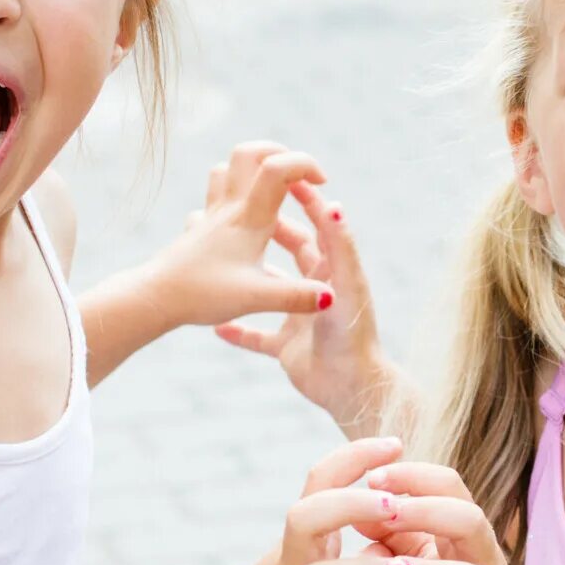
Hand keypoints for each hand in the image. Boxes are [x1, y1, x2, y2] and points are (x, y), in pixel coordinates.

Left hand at [144, 142, 331, 331]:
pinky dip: (232, 198)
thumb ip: (296, 296)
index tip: (322, 182)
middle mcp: (229, 209)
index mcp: (249, 219)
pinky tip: (239, 223)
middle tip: (299, 177)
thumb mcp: (256, 299)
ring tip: (273, 193)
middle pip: (248, 153)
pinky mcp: (199, 230)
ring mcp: (211, 217)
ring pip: (226, 170)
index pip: (277, 168)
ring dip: (253, 171)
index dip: (305, 164)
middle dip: (279, 153)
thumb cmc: (202, 295)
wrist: (153, 299)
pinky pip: (213, 199)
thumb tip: (331, 297)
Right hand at [212, 163, 392, 436]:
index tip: (283, 176)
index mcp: (334, 273)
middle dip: (269, 230)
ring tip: (220, 255)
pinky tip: (212, 323)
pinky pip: (256, 336)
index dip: (303, 202)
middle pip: (294, 252)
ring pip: (269, 291)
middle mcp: (318, 292)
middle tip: (243, 209)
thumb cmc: (352, 335)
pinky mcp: (286, 347)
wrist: (350, 388)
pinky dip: (237, 330)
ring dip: (248, 276)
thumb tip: (333, 202)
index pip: (318, 228)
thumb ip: (338, 245)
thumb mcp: (343, 285)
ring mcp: (300, 320)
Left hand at [355, 463, 542, 564]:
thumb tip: (356, 510)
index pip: (450, 487)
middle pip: (468, 520)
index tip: (372, 477)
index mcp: (467, 533)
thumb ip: (394, 535)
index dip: (414, 476)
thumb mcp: (426, 559)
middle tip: (383, 514)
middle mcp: (485, 560)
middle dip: (425, 512)